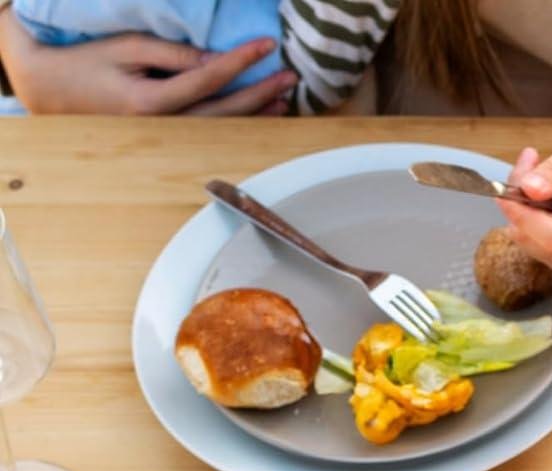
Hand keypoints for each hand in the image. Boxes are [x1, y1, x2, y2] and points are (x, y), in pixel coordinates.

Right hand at [0, 12, 295, 115]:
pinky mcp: (172, 139)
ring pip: (225, 128)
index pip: (209, 79)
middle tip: (290, 76)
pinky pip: (214, 131)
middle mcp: (167, 127)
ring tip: (286, 98)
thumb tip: (215, 60)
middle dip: (261, 93)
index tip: (267, 46)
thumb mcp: (127, 48)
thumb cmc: (88, 63)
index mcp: (153, 102)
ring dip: (258, 113)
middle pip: (226, 111)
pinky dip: (241, 122)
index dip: (241, 61)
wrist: (56, 91)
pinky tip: (262, 114)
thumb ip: (173, 55)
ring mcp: (170, 138)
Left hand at [500, 113, 551, 273]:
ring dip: (523, 212)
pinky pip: (536, 243)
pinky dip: (528, 218)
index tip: (504, 196)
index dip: (527, 220)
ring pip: (535, 245)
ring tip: (535, 174)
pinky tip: (538, 193)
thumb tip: (527, 189)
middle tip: (524, 168)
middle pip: (543, 245)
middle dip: (522, 211)